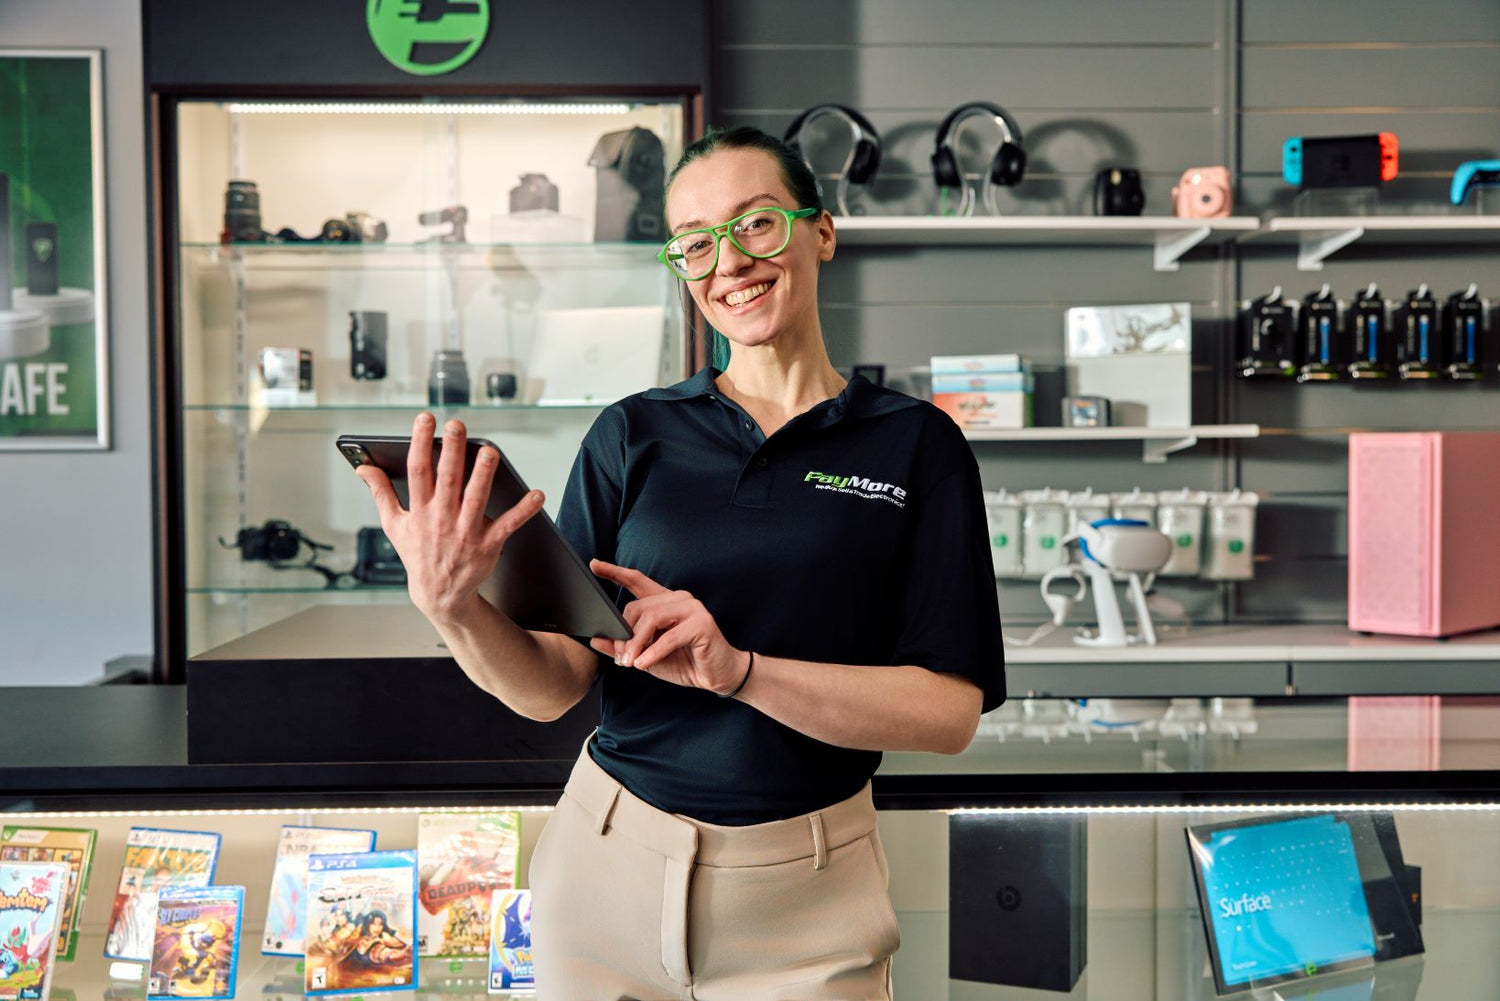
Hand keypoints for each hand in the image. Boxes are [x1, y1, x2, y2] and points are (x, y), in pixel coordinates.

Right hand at [355, 413, 544, 621]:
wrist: (440, 595)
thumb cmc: (417, 554)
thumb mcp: (394, 525)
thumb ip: (380, 493)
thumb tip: (363, 467)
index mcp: (419, 510)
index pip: (418, 470)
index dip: (420, 443)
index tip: (425, 419)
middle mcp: (442, 518)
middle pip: (447, 479)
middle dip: (452, 451)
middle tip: (456, 425)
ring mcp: (466, 532)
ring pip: (477, 498)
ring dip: (484, 474)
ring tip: (490, 451)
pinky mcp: (488, 544)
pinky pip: (508, 524)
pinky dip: (524, 510)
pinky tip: (537, 494)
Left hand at [588, 559, 748, 695]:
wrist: (717, 676)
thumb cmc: (684, 662)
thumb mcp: (647, 655)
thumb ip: (624, 646)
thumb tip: (596, 640)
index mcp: (664, 602)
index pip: (637, 580)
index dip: (615, 572)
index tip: (594, 566)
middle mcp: (678, 599)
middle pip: (638, 607)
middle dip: (624, 634)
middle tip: (620, 658)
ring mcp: (692, 608)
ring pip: (652, 618)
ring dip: (636, 643)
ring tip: (630, 662)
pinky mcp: (702, 624)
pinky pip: (669, 637)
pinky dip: (653, 652)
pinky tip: (643, 664)